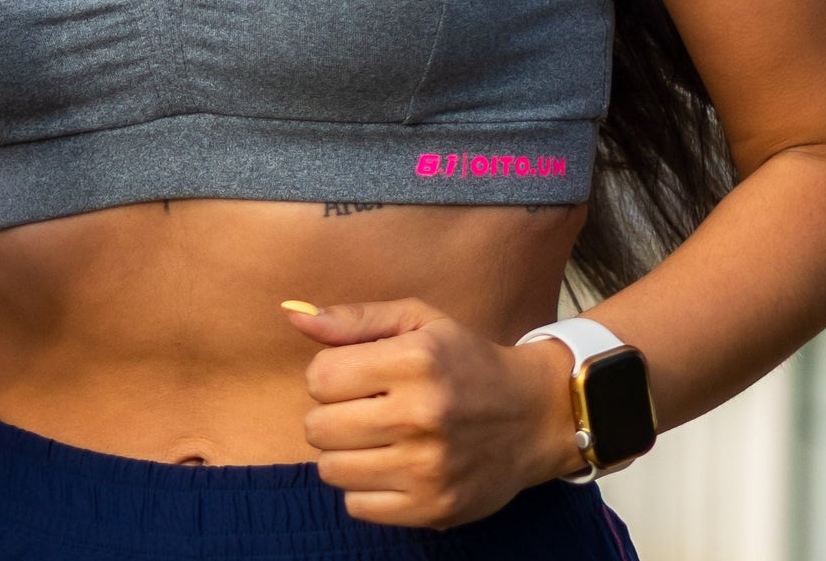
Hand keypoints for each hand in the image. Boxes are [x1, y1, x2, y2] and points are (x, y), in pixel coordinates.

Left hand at [283, 297, 583, 527]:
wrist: (532, 415)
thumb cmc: (465, 359)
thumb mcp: (418, 321)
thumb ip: (354, 319)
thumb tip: (293, 318)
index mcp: (415, 361)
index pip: (320, 376)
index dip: (329, 374)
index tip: (354, 375)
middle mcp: (421, 415)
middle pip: (318, 427)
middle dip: (330, 414)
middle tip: (361, 408)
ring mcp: (427, 468)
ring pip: (332, 470)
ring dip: (343, 452)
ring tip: (374, 436)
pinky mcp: (432, 508)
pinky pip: (357, 506)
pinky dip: (363, 487)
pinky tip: (390, 464)